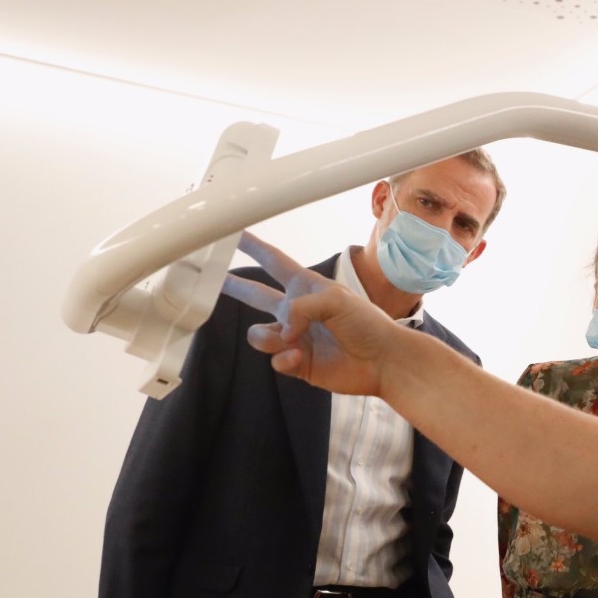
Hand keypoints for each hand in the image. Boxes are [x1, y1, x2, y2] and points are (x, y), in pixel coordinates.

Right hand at [222, 232, 396, 396]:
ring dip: (269, 338)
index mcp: (306, 288)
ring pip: (259, 335)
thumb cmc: (368, 324)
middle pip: (255, 295)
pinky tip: (300, 358)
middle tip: (213, 280)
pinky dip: (284, 359)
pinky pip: (274, 360)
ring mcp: (296, 338)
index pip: (274, 262)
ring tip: (292, 341)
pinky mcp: (297, 363)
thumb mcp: (336, 299)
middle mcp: (296, 312)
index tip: (233, 234)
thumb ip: (300, 306)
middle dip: (234, 287)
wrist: (383, 361)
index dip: (254, 247)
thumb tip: (282, 330)